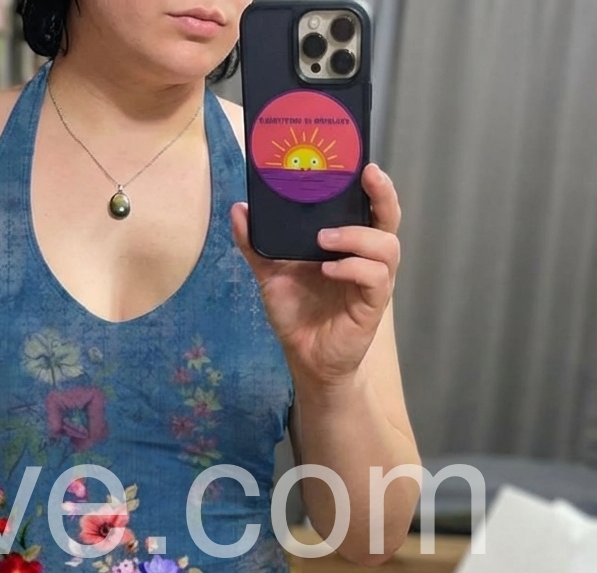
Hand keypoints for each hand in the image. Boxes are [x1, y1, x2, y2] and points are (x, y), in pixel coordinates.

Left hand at [231, 163, 401, 387]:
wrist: (303, 356)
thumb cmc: (296, 313)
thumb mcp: (271, 274)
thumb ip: (256, 245)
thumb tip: (240, 209)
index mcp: (348, 244)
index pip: (367, 206)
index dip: (370, 183)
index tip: (359, 160)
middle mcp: (366, 257)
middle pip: (389, 217)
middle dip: (383, 193)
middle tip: (367, 174)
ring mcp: (373, 280)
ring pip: (387, 245)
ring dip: (358, 235)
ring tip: (325, 238)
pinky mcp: (372, 304)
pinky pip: (375, 277)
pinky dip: (353, 268)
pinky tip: (329, 269)